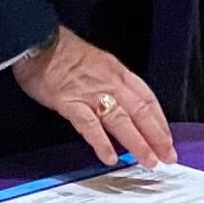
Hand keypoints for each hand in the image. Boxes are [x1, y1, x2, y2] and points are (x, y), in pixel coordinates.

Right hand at [14, 26, 177, 170]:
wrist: (36, 41)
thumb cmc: (62, 52)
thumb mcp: (96, 62)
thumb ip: (108, 82)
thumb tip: (119, 104)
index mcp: (117, 72)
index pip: (147, 98)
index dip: (160, 120)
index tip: (167, 138)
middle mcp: (109, 82)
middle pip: (140, 112)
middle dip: (157, 136)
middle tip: (167, 156)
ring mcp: (90, 93)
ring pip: (121, 121)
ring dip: (138, 143)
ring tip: (148, 161)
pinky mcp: (70, 102)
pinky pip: (90, 125)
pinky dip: (101, 142)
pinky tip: (110, 157)